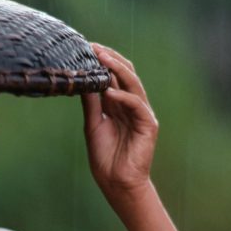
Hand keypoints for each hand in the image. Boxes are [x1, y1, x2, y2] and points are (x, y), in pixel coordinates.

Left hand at [82, 43, 158, 198]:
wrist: (117, 183)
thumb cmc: (105, 157)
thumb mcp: (93, 125)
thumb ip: (91, 103)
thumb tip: (82, 80)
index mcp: (118, 104)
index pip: (113, 76)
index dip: (102, 61)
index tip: (85, 48)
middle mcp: (132, 105)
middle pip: (125, 74)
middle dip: (110, 59)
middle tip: (93, 47)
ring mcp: (142, 113)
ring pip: (132, 84)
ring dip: (116, 70)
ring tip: (101, 58)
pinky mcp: (149, 125)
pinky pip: (137, 105)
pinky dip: (123, 97)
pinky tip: (108, 92)